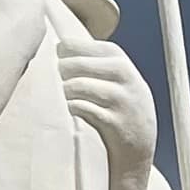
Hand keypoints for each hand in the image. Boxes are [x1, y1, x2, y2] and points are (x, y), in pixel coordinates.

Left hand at [56, 36, 157, 161]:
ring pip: (78, 86)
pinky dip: (70, 108)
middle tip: (49, 80)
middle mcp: (124, 76)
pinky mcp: (114, 122)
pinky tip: (67, 111)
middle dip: (59, 71)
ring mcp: (121, 99)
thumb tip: (57, 47)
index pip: (84, 46)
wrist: (140, 143)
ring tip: (57, 97)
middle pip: (78, 64)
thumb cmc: (119, 106)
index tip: (53, 58)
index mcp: (121, 61)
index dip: (64, 51)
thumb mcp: (117, 78)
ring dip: (62, 92)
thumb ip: (94, 62)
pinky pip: (82, 109)